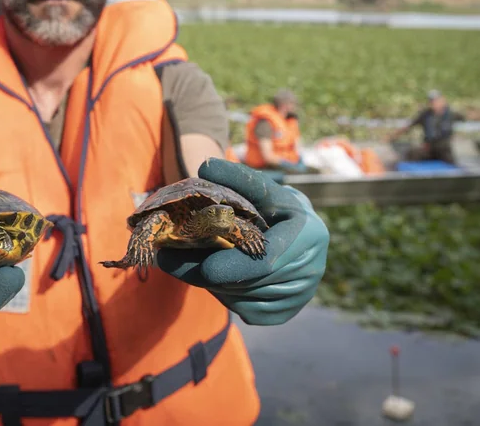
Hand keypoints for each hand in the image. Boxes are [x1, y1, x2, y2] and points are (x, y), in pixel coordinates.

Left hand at [156, 159, 328, 324]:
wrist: (296, 230)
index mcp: (309, 234)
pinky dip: (226, 297)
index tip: (205, 268)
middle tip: (168, 260)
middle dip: (205, 273)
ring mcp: (301, 295)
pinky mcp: (287, 311)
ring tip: (185, 264)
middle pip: (249, 283)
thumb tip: (205, 167)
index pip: (267, 260)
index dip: (234, 267)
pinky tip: (214, 277)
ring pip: (244, 299)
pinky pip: (248, 312)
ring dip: (212, 284)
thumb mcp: (260, 187)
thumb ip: (235, 177)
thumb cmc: (273, 205)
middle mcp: (311, 269)